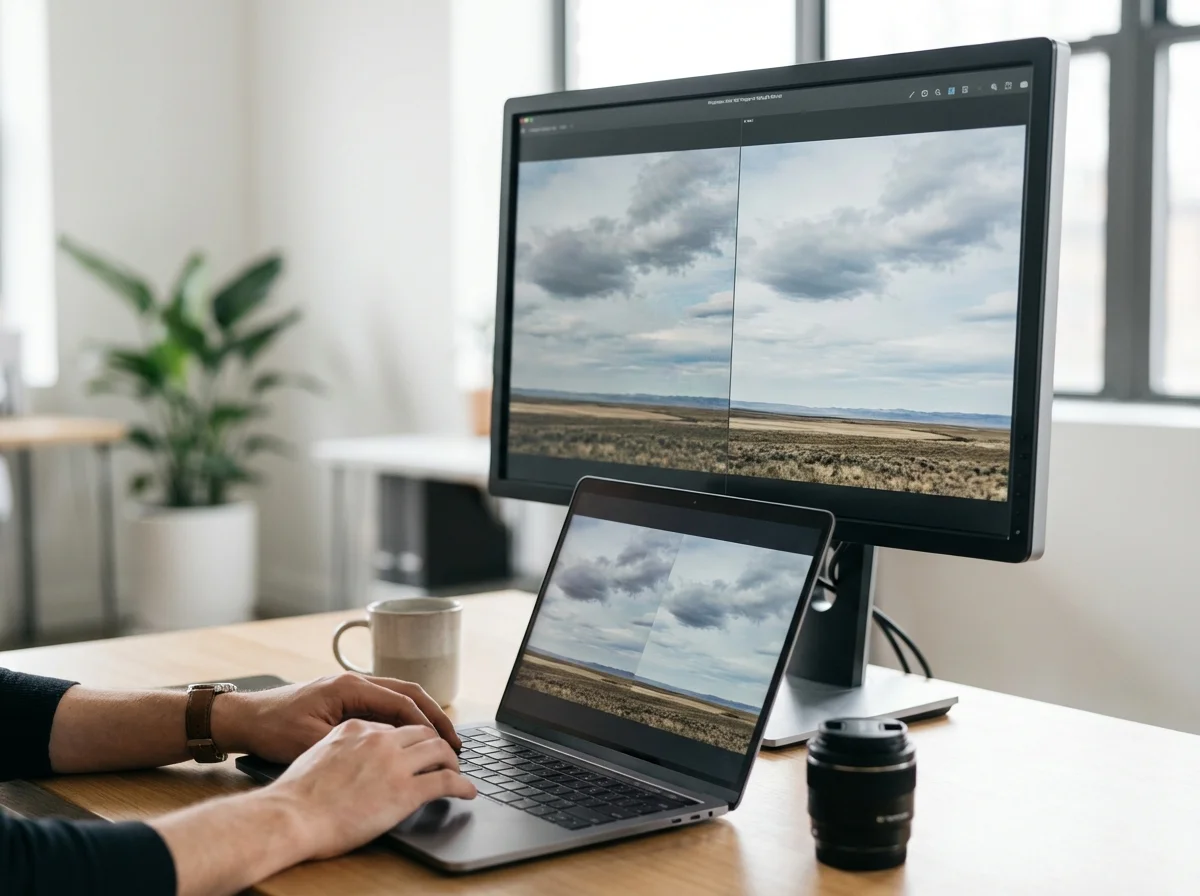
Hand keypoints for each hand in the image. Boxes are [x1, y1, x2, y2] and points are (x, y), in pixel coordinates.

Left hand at [212, 672, 461, 762]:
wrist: (243, 719)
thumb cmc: (272, 730)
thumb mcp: (314, 741)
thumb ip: (355, 740)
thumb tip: (393, 748)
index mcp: (350, 687)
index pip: (402, 702)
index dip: (429, 725)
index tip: (447, 745)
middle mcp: (354, 681)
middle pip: (408, 692)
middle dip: (435, 717)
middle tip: (456, 741)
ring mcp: (350, 687)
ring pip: (398, 696)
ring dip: (421, 716)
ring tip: (441, 741)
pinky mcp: (344, 698)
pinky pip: (384, 704)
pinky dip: (403, 718)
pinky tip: (411, 738)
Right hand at [273, 720, 476, 860]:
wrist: (290, 816)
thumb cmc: (295, 794)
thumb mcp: (317, 752)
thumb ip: (342, 747)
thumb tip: (355, 757)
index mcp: (356, 727)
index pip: (395, 725)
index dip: (411, 738)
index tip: (417, 749)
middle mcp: (379, 739)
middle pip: (423, 731)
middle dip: (438, 742)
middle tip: (447, 755)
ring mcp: (394, 763)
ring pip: (439, 750)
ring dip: (452, 760)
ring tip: (457, 771)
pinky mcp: (405, 791)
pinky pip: (445, 782)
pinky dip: (462, 785)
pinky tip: (467, 792)